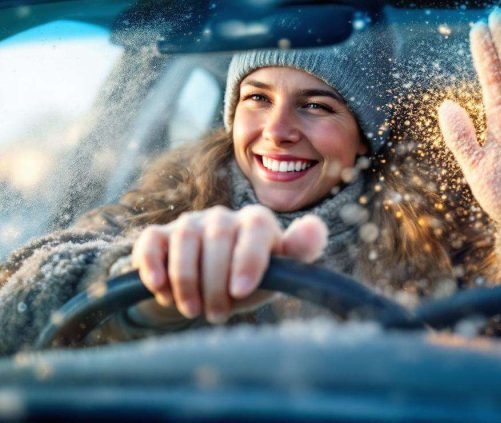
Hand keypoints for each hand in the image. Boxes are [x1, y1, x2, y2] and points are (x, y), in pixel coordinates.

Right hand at [131, 205, 327, 323]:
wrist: (206, 290)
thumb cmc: (249, 280)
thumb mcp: (276, 273)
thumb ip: (300, 252)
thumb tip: (317, 227)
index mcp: (256, 222)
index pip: (256, 228)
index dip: (248, 259)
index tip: (240, 292)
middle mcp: (222, 217)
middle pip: (219, 236)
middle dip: (216, 281)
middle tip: (216, 315)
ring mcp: (189, 223)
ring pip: (185, 239)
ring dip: (186, 279)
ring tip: (192, 310)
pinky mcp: (158, 236)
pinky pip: (151, 242)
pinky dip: (153, 265)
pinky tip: (160, 289)